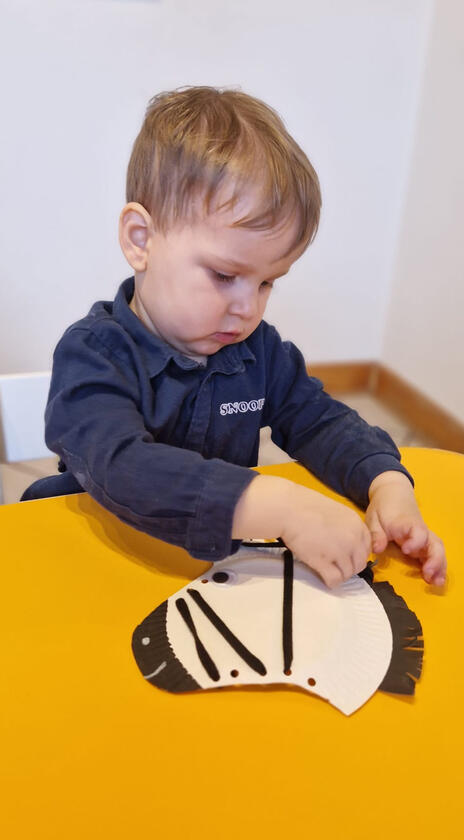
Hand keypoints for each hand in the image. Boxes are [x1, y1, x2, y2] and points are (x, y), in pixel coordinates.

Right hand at [280, 483, 371, 587]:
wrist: (289, 509)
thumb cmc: (305, 506)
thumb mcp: (336, 511)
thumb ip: (346, 526)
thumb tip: (346, 540)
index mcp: (356, 524)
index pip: (367, 548)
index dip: (356, 555)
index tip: (348, 557)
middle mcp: (352, 539)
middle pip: (359, 563)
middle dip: (348, 567)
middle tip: (337, 566)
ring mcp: (340, 551)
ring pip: (347, 574)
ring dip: (338, 574)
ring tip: (328, 570)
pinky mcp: (324, 561)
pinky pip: (334, 579)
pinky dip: (330, 581)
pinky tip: (324, 577)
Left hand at [366, 471, 446, 585]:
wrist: (392, 494)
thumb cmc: (383, 507)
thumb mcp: (374, 518)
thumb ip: (376, 534)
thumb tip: (377, 549)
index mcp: (407, 523)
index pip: (418, 532)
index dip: (415, 541)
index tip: (406, 550)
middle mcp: (420, 530)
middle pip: (434, 543)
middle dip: (435, 560)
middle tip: (427, 573)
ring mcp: (424, 537)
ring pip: (438, 550)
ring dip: (439, 566)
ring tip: (436, 582)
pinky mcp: (424, 542)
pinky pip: (435, 554)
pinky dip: (437, 566)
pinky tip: (436, 580)